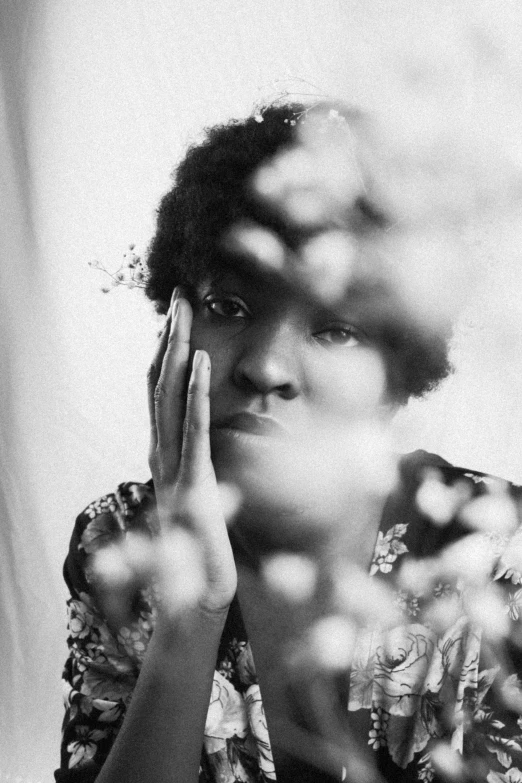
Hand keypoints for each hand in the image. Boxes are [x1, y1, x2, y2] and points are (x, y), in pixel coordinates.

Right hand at [93, 289, 236, 627]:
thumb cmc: (204, 551)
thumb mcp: (201, 500)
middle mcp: (162, 457)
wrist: (199, 600)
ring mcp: (173, 470)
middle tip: (179, 296)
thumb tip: (205, 446)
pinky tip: (201, 362)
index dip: (168, 354)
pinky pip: (193, 431)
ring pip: (171, 400)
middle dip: (170, 339)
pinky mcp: (192, 484)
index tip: (178, 318)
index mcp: (166, 458)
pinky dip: (196, 393)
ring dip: (178, 352)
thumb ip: (198, 470)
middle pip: (161, 386)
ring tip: (184, 313)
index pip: (163, 395)